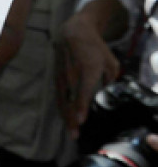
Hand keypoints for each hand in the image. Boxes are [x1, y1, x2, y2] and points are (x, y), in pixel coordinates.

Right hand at [55, 13, 119, 138]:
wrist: (73, 32)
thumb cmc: (95, 47)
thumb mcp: (110, 62)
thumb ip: (110, 80)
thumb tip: (106, 94)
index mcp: (88, 68)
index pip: (83, 91)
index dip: (81, 106)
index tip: (80, 120)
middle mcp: (73, 73)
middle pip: (70, 99)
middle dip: (72, 118)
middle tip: (75, 134)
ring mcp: (63, 75)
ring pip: (62, 99)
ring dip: (66, 116)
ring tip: (71, 131)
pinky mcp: (57, 76)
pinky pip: (59, 95)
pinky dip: (62, 108)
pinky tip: (66, 117)